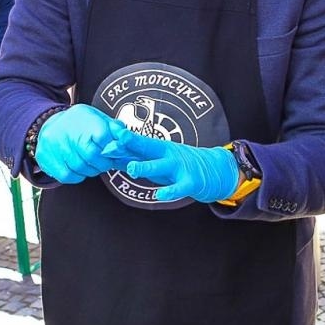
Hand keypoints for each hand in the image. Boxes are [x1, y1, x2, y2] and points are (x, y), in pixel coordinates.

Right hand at [33, 104, 132, 183]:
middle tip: (105, 161)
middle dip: (103, 162)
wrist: (48, 123)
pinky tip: (79, 168)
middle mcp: (68, 132)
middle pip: (93, 156)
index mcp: (84, 119)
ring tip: (91, 163)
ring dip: (91, 170)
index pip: (103, 137)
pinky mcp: (48, 160)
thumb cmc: (78, 123)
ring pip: (81, 168)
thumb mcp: (96, 117)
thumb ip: (113, 127)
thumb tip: (126, 137)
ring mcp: (56, 147)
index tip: (114, 152)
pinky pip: (68, 176)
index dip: (112, 149)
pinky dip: (77, 175)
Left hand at [116, 131, 239, 203]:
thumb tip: (110, 155)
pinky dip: (170, 191)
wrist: (215, 169)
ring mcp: (180, 167)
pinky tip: (160, 195)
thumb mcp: (159, 160)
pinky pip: (179, 187)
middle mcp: (168, 154)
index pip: (138, 141)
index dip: (124, 136)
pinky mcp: (190, 181)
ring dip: (146, 167)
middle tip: (118, 138)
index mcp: (159, 148)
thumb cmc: (180, 166)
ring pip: (161, 166)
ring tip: (132, 169)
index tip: (110, 129)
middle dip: (133, 142)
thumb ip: (137, 158)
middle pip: (148, 147)